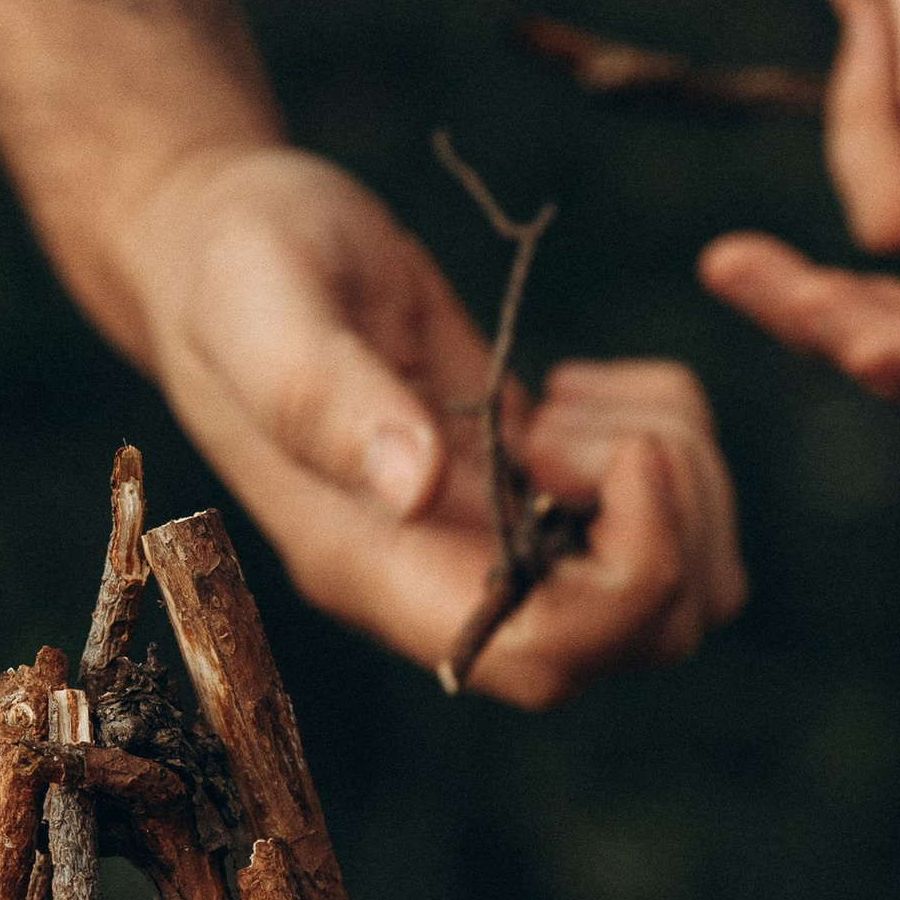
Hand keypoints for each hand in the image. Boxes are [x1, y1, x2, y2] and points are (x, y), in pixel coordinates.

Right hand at [113, 141, 746, 708]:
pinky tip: (582, 386)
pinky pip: (667, 520)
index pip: (546, 654)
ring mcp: (496, 545)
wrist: (219, 245)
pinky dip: (670, 443)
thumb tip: (418, 485)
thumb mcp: (262, 308)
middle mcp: (445, 583)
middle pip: (640, 635)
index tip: (620, 450)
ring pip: (677, 588)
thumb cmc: (228, 269)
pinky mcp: (532, 496)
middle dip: (669, 513)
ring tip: (571, 391)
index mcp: (378, 572)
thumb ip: (325, 398)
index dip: (629, 573)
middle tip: (569, 402)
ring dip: (680, 478)